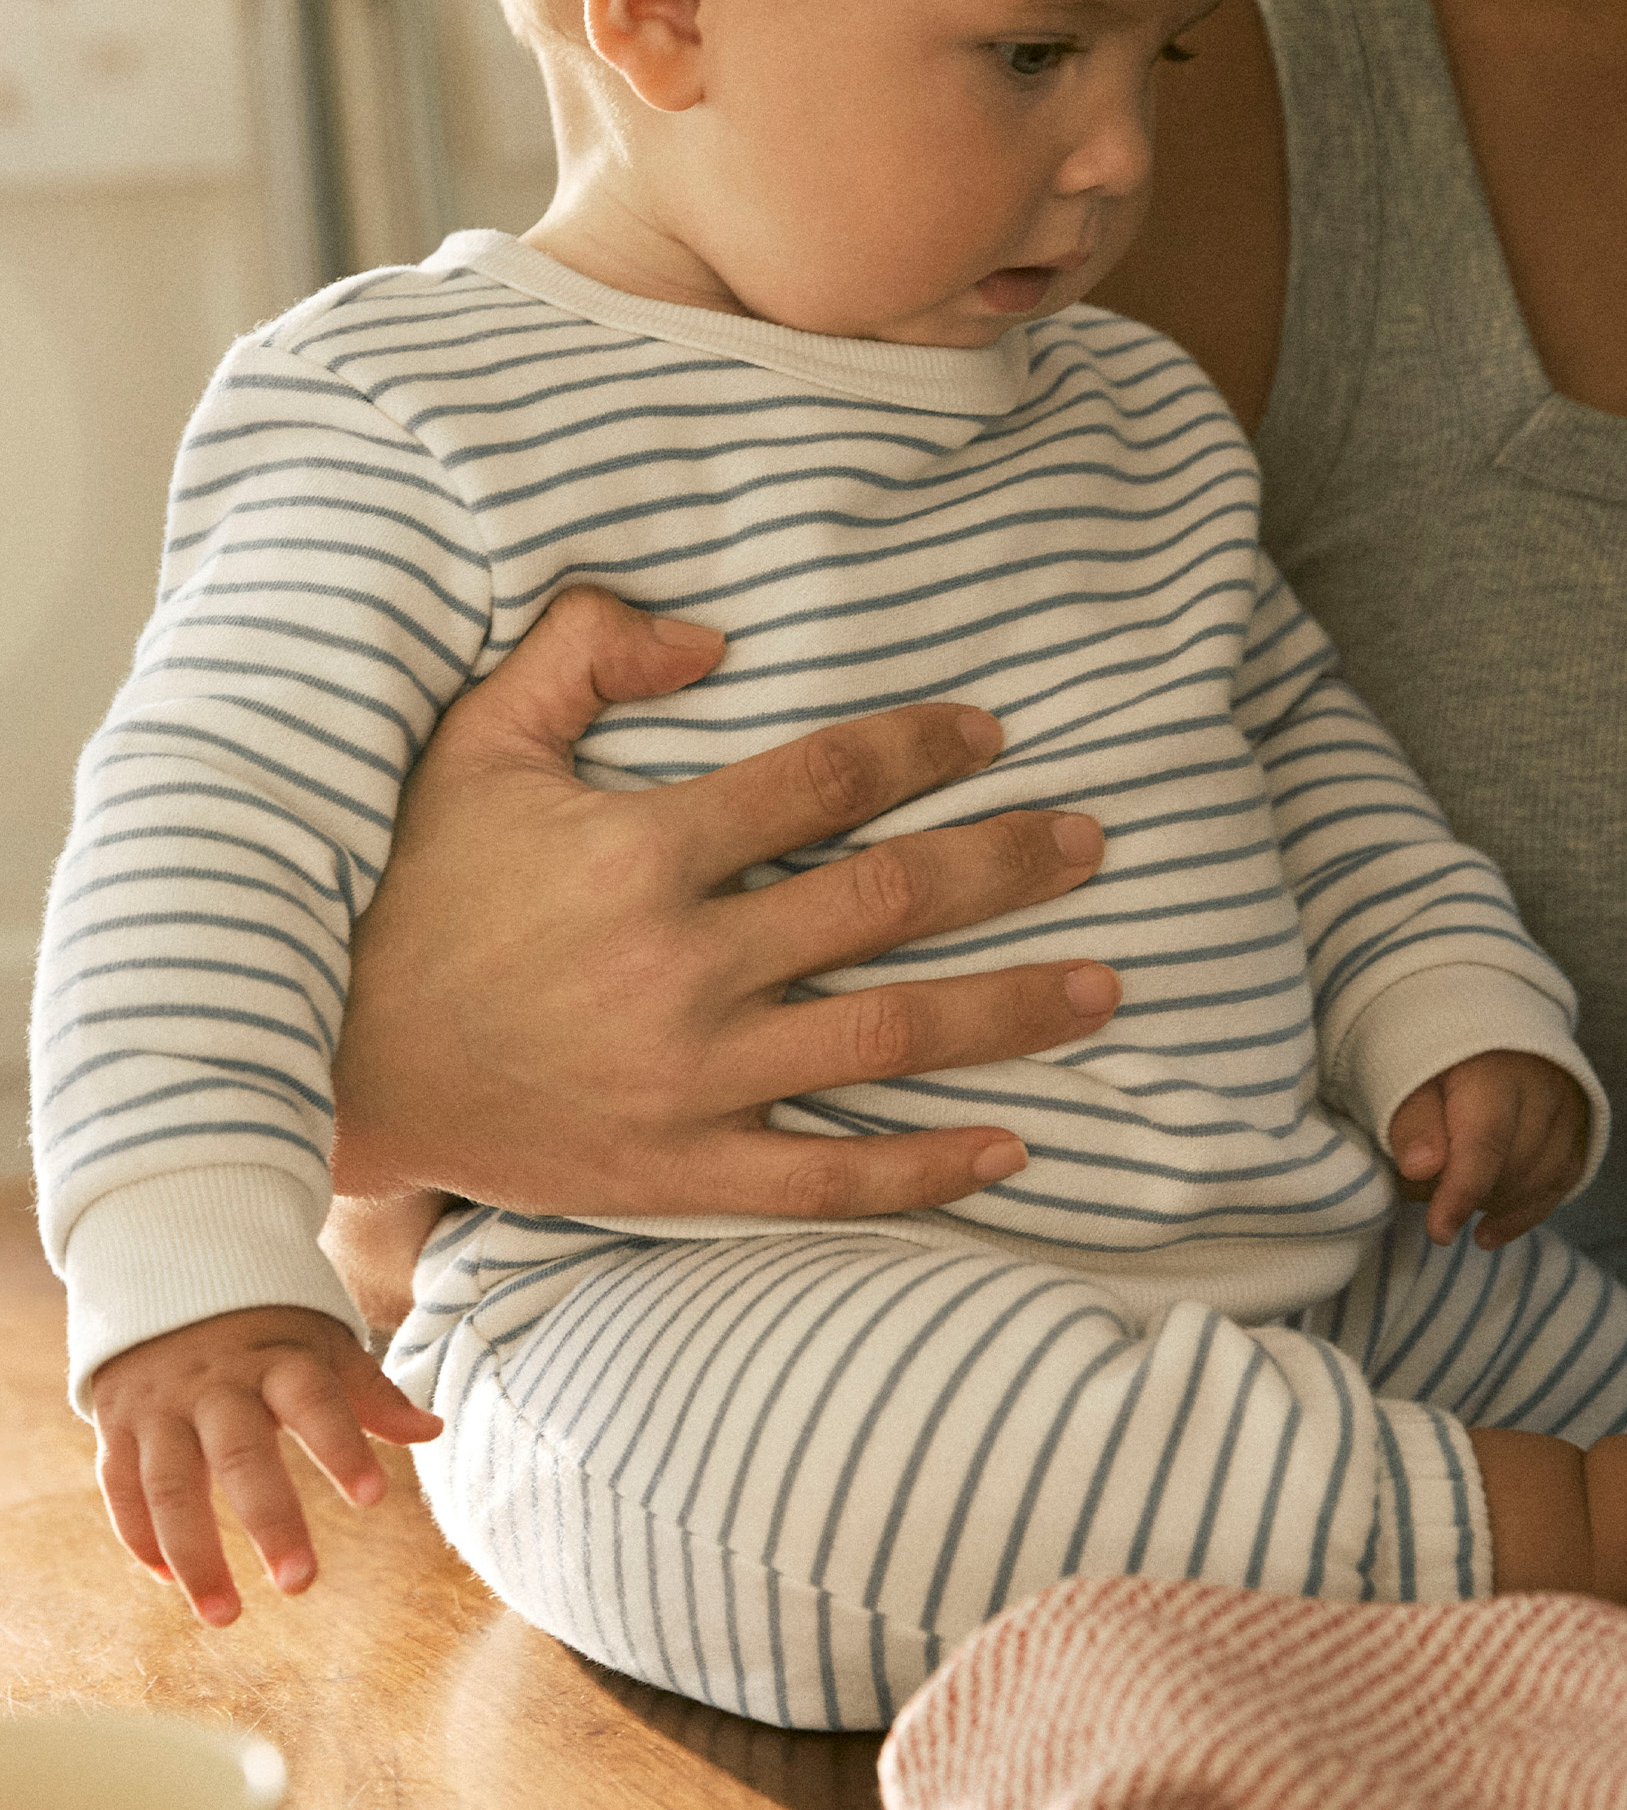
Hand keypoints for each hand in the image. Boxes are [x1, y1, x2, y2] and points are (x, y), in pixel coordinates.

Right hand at [90, 1307, 443, 1625]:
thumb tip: (433, 1431)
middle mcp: (215, 1383)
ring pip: (170, 1485)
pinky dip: (139, 1536)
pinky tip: (165, 1581)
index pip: (314, 1402)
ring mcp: (161, 1405)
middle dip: (270, 1520)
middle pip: (240, 1454)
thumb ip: (369, 1393)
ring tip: (225, 1616)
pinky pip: (120, 1486)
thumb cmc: (266, 1328)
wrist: (168, 1277)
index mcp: (276, 1359)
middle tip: (301, 1583)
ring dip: (194, 1555)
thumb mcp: (322, 1345)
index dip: (342, 1447)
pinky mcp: (119, 1424)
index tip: (374, 1499)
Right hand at [330, 585, 1119, 1227]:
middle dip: (1008, 863)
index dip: (922, 745)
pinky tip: (1014, 1147)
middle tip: (1096, 842)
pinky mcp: (677, 1170)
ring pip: (886, 1033)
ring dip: (1009, 1009)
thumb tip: (712, 631)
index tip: (991, 731)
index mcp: (640, 850)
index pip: (822, 778)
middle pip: (888, 899)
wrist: (336, 1063)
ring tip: (1107, 983)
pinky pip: (826, 1178)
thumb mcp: (474, 742)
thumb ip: (579, 649)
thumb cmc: (416, 888)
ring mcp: (686, 1078)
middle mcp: (679, 963)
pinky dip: (925, 1168)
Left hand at [1388, 1051, 1587, 1248]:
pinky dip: (1521, 1214)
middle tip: (1421, 1190)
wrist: (1486, 1032)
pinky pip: (1558, 1185)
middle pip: (1513, 1167)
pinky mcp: (1580, 1129)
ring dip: (1492, 1203)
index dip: (1461, 1192)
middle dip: (1467, 1193)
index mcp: (1495, 1070)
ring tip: (1449, 1199)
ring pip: (1539, 1181)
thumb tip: (1420, 1169)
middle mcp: (1544, 1089)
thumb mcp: (1408, 1076)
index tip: (1439, 1231)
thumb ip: (1413, 1122)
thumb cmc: (1437, 1056)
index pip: (1486, 1141)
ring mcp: (1569, 1110)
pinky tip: (1487, 1233)